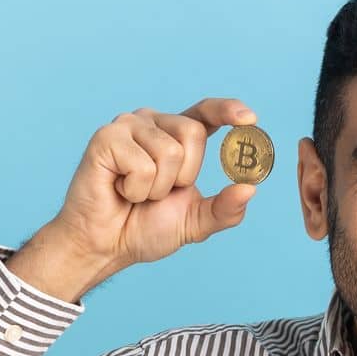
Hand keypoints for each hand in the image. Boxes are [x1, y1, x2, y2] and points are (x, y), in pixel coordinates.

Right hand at [50, 98, 260, 268]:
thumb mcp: (196, 222)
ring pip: (169, 151)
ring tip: (135, 192)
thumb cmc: (144, 227)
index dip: (227, 110)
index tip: (250, 119)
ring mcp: (128, 126)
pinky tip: (119, 189)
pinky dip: (135, 189)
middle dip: (184, 175)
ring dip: (157, 187)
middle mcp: (153, 123)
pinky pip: (141, 164)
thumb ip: (225, 209)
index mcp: (176, 136)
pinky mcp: (106, 137)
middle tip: (159, 192)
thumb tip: (249, 189)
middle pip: (193, 132)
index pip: (206, 112)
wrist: (106, 245)